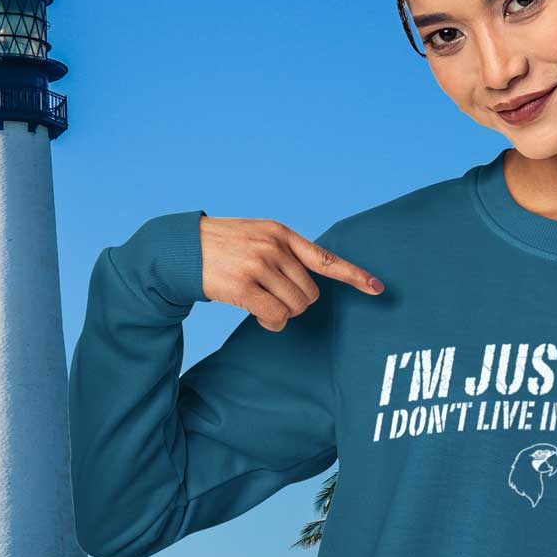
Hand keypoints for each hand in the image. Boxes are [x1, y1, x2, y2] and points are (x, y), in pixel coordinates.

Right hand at [198, 217, 384, 331]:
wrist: (179, 248)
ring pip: (295, 307)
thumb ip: (285, 254)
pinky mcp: (243, 286)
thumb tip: (308, 290)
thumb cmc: (222, 247)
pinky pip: (275, 316)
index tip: (378, 288)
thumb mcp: (257, 236)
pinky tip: (259, 315)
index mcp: (282, 234)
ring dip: (282, 314)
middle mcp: (274, 247)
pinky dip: (271, 322)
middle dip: (296, 303)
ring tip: (261, 303)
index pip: (326, 258)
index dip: (354, 275)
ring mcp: (259, 265)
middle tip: (272, 297)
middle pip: (311, 294)